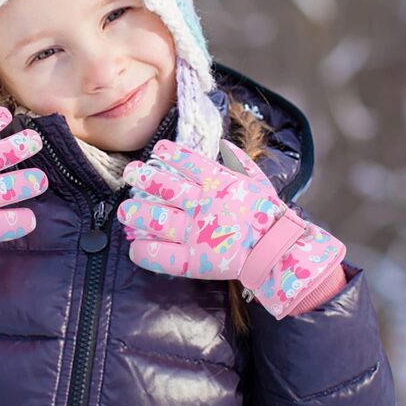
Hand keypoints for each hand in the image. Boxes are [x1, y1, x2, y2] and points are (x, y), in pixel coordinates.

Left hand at [117, 138, 344, 318]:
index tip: (158, 150)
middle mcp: (204, 205)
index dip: (171, 154)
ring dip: (136, 212)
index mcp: (220, 184)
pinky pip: (163, 256)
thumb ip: (241, 163)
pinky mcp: (195, 261)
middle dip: (143, 178)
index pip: (189, 162)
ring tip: (124, 210)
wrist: (281, 254)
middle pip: (164, 187)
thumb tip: (226, 144)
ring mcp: (197, 233)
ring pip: (156, 219)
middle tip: (130, 174)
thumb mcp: (258, 183)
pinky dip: (145, 252)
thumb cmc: (269, 217)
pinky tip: (134, 248)